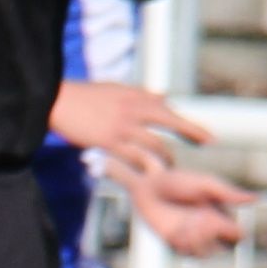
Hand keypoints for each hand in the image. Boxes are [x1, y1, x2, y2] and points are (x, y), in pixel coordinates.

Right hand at [49, 76, 207, 186]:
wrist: (58, 100)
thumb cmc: (85, 95)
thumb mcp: (117, 89)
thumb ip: (141, 95)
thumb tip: (164, 97)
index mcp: (135, 97)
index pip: (169, 111)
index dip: (190, 126)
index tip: (208, 137)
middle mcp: (133, 110)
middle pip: (170, 123)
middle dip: (190, 134)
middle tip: (205, 146)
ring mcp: (122, 127)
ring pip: (154, 146)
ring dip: (165, 160)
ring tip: (169, 171)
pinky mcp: (109, 141)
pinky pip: (132, 158)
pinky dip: (143, 169)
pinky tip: (149, 178)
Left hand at [119, 157, 253, 258]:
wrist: (148, 186)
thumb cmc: (178, 181)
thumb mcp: (205, 184)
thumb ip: (228, 194)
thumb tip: (256, 199)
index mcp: (220, 215)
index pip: (238, 235)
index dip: (235, 234)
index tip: (221, 221)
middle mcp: (208, 229)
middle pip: (224, 249)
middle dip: (215, 238)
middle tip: (201, 220)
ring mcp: (191, 238)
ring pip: (205, 254)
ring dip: (199, 242)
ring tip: (187, 224)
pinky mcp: (174, 244)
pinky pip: (185, 254)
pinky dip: (183, 244)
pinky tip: (176, 229)